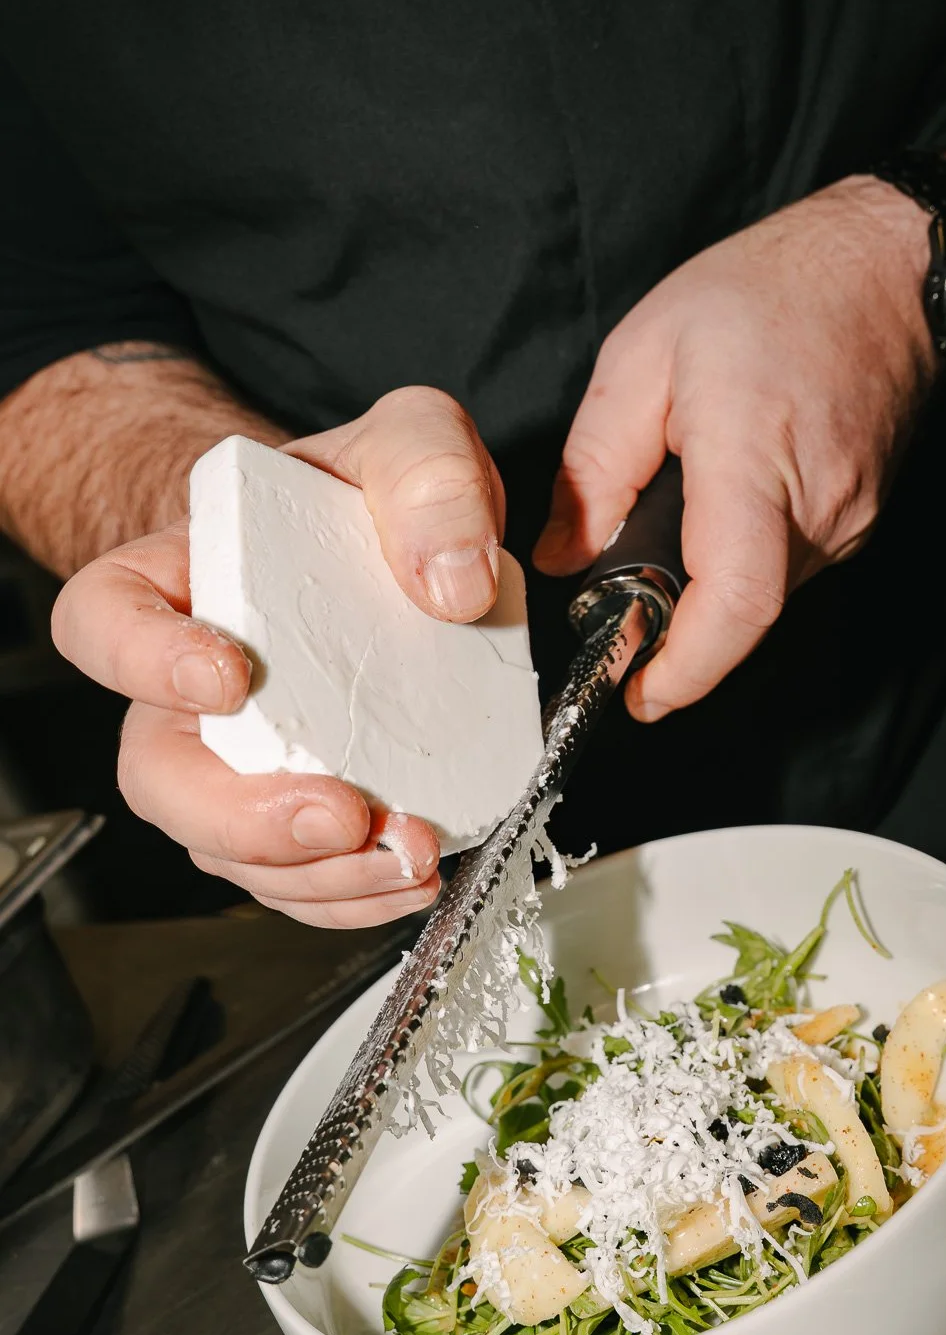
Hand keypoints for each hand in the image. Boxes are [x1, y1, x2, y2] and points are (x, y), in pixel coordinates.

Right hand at [52, 388, 505, 926]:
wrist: (396, 543)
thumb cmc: (365, 494)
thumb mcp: (409, 441)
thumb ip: (428, 475)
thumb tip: (451, 582)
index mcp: (181, 577)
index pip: (104, 619)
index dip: (144, 660)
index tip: (227, 675)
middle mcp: (188, 682)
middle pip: (157, 774)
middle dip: (242, 816)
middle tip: (335, 814)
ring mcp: (240, 756)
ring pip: (226, 845)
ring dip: (312, 874)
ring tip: (401, 856)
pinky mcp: (300, 804)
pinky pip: (295, 876)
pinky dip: (349, 894)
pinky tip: (410, 875)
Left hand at [534, 177, 933, 718]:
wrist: (891, 267)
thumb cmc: (775, 291)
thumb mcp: (645, 353)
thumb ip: (595, 464)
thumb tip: (564, 554)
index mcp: (756, 456)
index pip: (734, 600)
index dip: (685, 667)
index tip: (638, 694)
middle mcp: (819, 504)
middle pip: (739, 612)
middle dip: (674, 624)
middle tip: (620, 602)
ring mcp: (850, 520)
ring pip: (762, 595)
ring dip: (708, 584)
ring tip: (675, 521)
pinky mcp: (859, 522)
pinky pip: (787, 567)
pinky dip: (742, 557)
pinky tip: (724, 501)